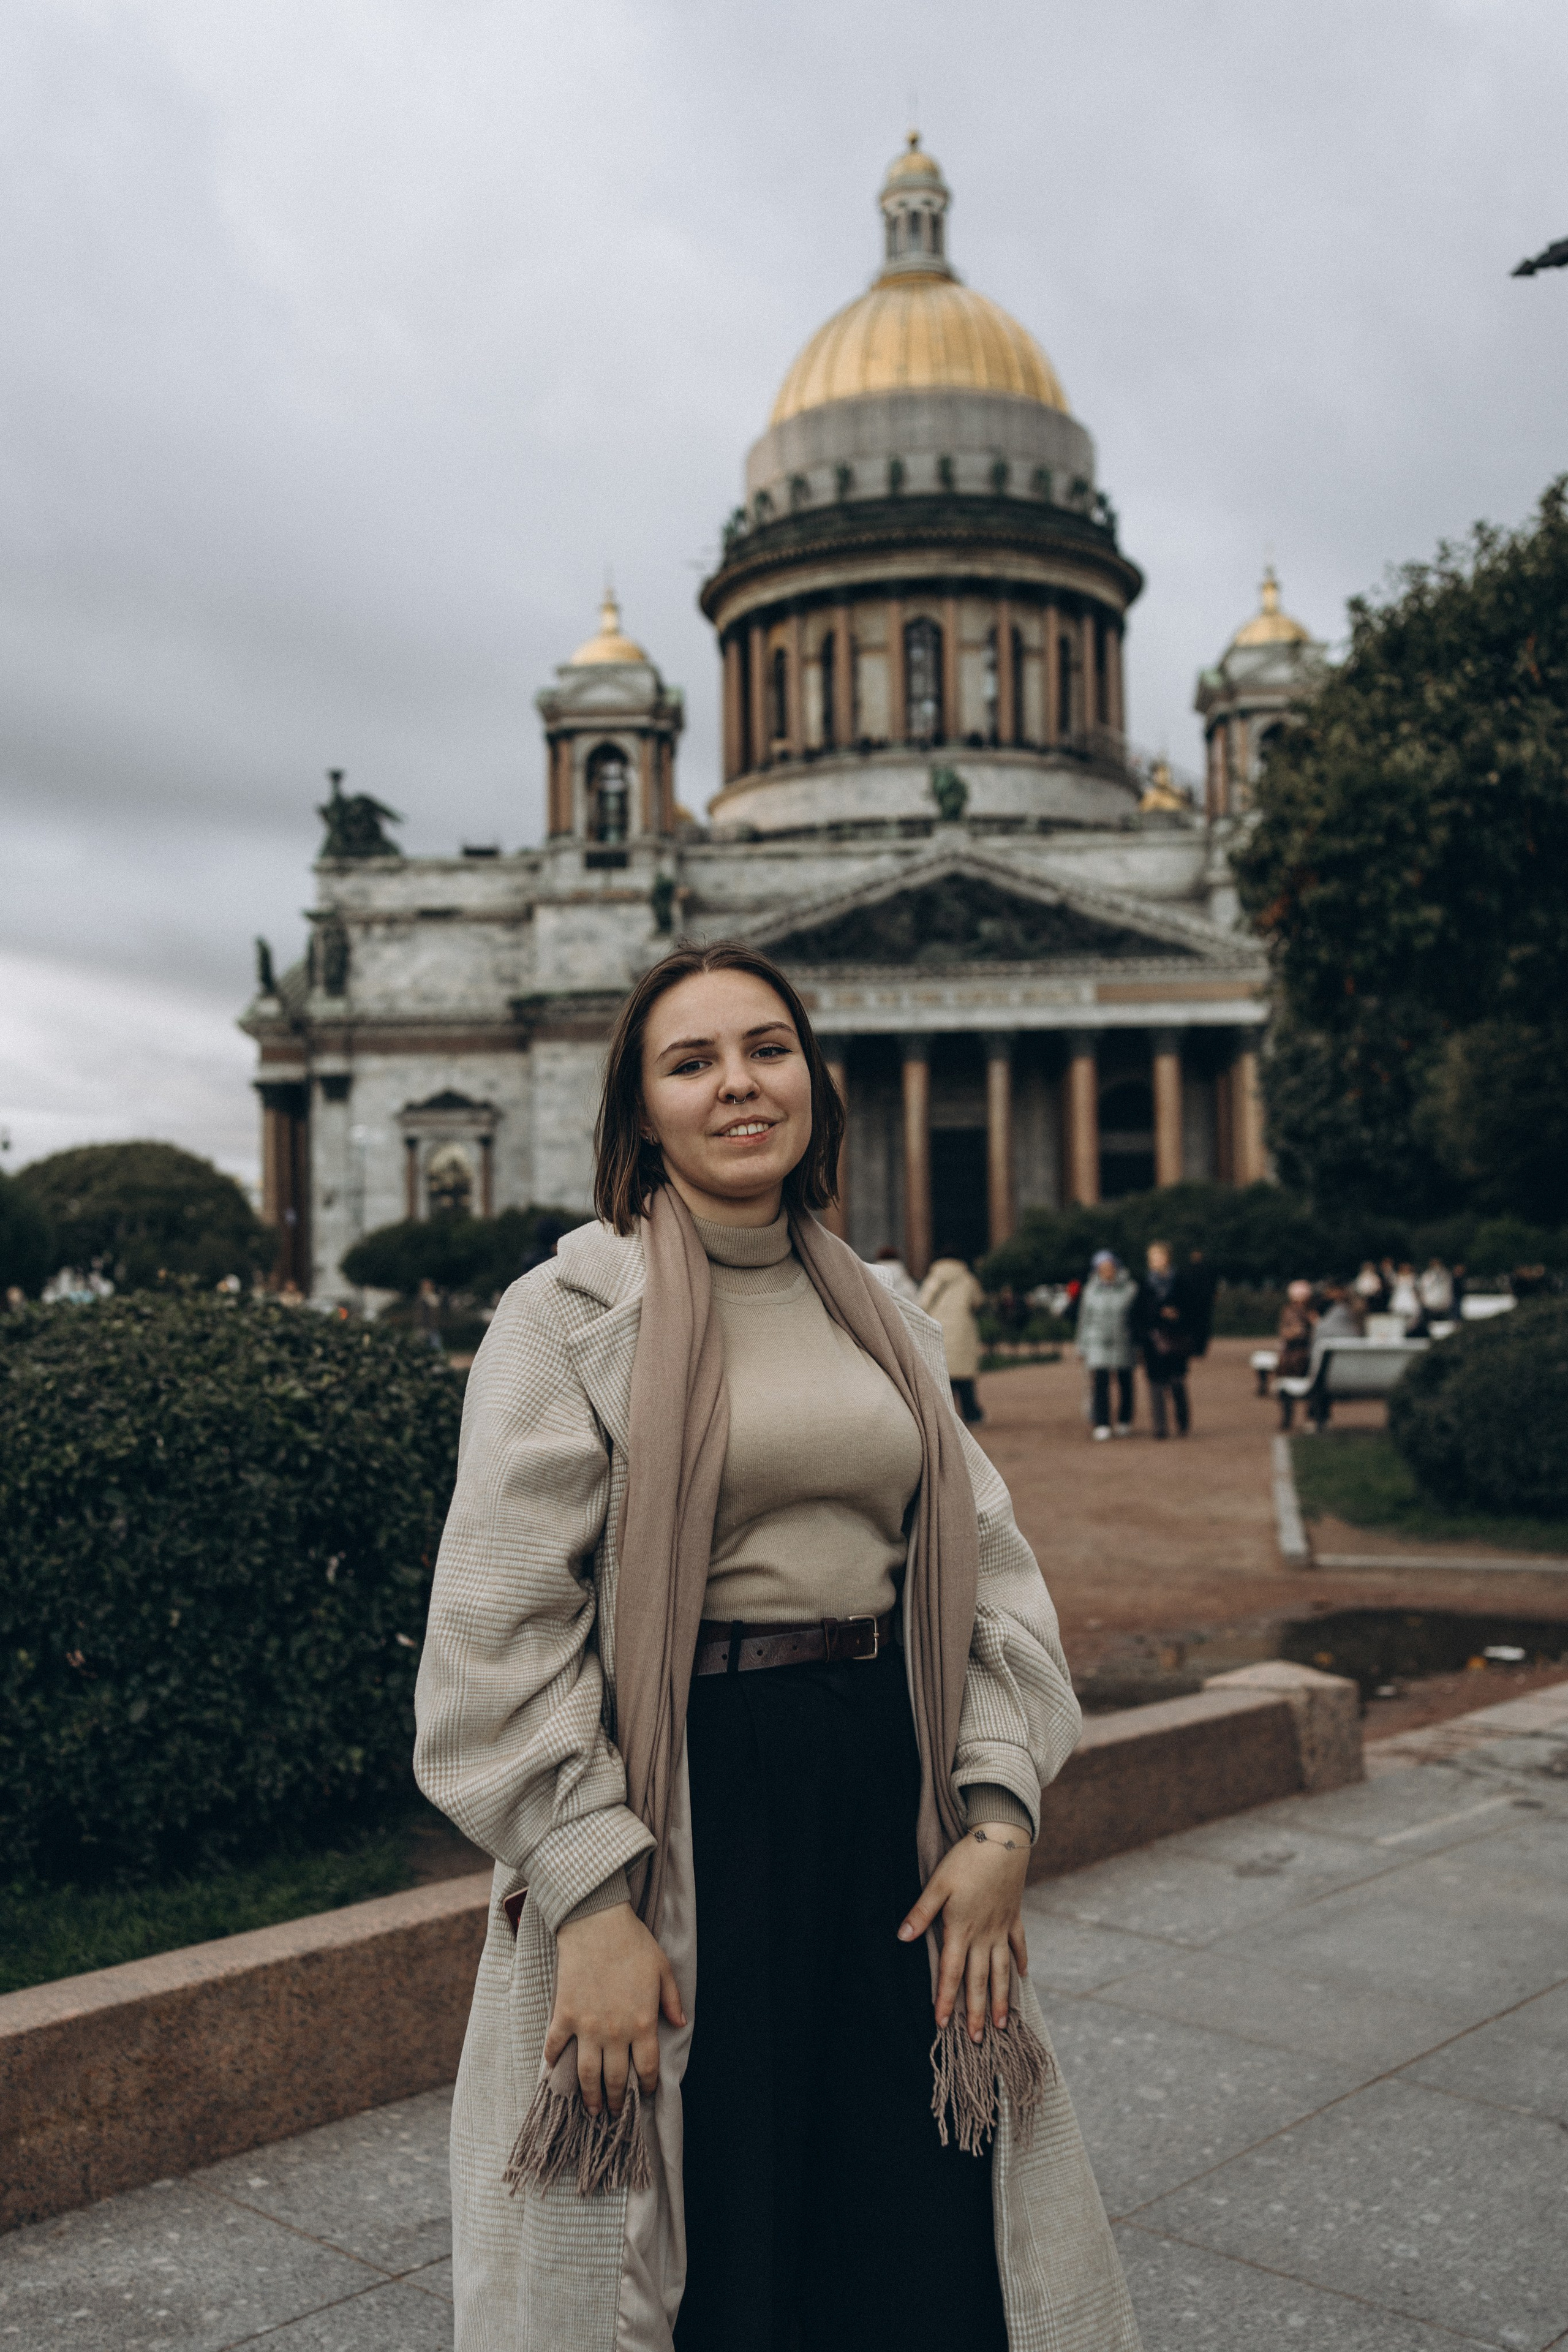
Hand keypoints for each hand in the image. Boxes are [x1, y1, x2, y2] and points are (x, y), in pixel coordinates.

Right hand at [545, 1902, 684, 2115]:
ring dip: (589, 2097)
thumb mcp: (663, 1970)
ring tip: (591, 2110)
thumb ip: (672, 2001)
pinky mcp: (564, 2015)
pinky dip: (554, 2062)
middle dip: (616, 2101)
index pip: (645, 2068)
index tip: (643, 2094)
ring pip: (587, 2074)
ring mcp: (587, 2027)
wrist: (597, 1923)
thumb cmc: (634, 1943)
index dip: (645, 2086)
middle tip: (614, 2113)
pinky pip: (556, 2046)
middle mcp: (615, 2033)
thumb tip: (680, 2024)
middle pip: (614, 2079)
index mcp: (642, 2024)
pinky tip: (554, 2072)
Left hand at [897, 1825, 1029, 2040]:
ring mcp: (1002, 1927)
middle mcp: (983, 1935)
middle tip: (977, 2040)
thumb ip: (921, 1913)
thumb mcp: (937, 1884)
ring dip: (1000, 1998)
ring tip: (1001, 2024)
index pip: (952, 1972)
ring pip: (1002, 1971)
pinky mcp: (1015, 1916)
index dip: (946, 1999)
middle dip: (976, 2012)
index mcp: (961, 1929)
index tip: (942, 2024)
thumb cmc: (965, 1860)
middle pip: (979, 1980)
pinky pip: (1019, 1944)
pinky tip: (1022, 1977)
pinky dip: (1021, 1962)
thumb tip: (902, 1937)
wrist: (1002, 1839)